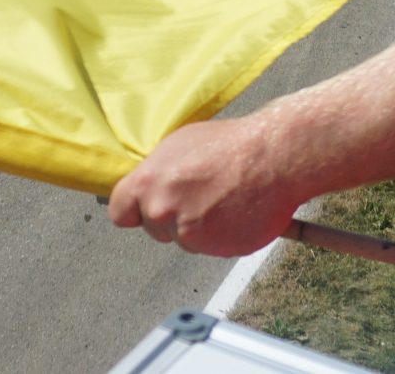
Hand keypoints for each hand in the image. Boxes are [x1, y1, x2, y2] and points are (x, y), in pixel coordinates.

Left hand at [109, 116, 302, 256]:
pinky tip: (236, 213)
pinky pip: (211, 248)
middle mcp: (162, 209)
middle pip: (155, 227)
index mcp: (148, 182)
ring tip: (224, 200)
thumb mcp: (180, 146)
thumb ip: (157, 174)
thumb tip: (146, 188)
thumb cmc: (230, 145)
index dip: (134, 211)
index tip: (147, 208)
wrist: (274, 156)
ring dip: (200, 228)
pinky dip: (222, 237)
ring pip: (185, 239)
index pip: (120, 212)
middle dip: (173, 217)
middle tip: (201, 196)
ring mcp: (188, 232)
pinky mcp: (215, 249)